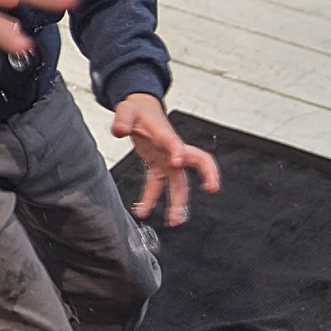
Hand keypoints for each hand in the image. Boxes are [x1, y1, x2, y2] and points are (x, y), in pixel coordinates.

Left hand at [114, 94, 220, 225]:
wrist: (140, 111)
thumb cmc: (138, 110)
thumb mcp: (126, 111)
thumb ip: (122, 120)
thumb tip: (118, 130)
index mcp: (166, 135)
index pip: (176, 143)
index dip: (178, 151)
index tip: (178, 162)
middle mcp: (172, 150)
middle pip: (198, 162)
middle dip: (208, 175)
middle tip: (212, 189)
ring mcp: (168, 160)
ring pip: (180, 183)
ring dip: (179, 202)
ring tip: (175, 221)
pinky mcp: (159, 167)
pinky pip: (158, 186)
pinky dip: (151, 200)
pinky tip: (142, 211)